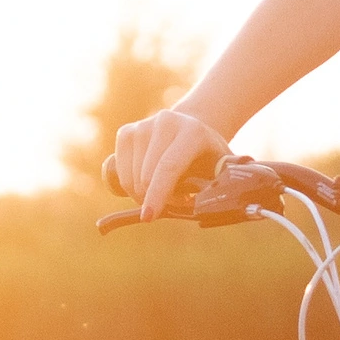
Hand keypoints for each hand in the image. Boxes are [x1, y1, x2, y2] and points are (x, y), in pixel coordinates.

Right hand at [107, 106, 228, 219]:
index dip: (158, 194)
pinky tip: (147, 181)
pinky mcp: (126, 132)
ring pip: (131, 177)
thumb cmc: (207, 157)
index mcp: (192, 131)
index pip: (169, 167)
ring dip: (143, 195)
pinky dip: (131, 186)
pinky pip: (120, 172)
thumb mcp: (220, 169)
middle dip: (154, 200)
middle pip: (146, 176)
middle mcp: (165, 122)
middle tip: (175, 202)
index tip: (149, 217)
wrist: (190, 130)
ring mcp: (143, 126)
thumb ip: (218, 187)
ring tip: (163, 190)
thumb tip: (207, 206)